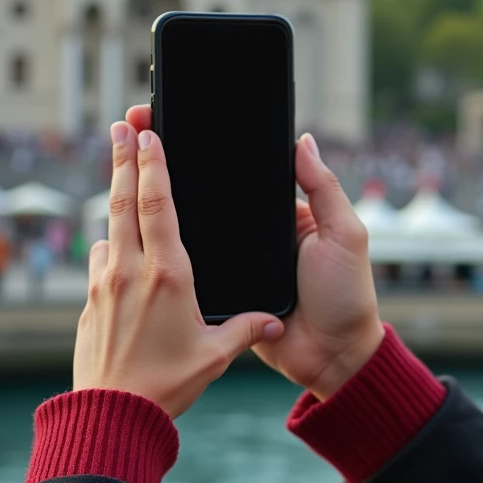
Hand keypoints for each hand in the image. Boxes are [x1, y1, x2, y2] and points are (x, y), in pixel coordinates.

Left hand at [73, 121, 283, 418]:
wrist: (112, 415)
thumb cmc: (165, 385)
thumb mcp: (214, 355)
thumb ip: (245, 329)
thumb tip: (272, 319)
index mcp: (166, 275)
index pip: (156, 204)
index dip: (152, 164)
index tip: (147, 134)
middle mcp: (130, 270)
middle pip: (123, 198)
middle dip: (123, 156)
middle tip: (121, 124)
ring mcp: (103, 282)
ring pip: (108, 225)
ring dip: (114, 195)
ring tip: (120, 171)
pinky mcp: (88, 299)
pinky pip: (99, 257)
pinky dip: (108, 241)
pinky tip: (115, 243)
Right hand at [124, 107, 381, 401]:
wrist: (333, 359)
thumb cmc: (347, 296)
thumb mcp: (344, 234)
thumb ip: (324, 189)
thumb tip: (303, 140)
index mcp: (284, 215)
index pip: (246, 176)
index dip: (220, 152)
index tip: (188, 122)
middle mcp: (256, 237)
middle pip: (215, 199)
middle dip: (182, 174)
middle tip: (144, 138)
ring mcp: (236, 265)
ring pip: (198, 233)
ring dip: (172, 213)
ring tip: (135, 175)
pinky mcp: (222, 294)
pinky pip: (195, 271)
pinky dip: (176, 257)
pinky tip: (147, 234)